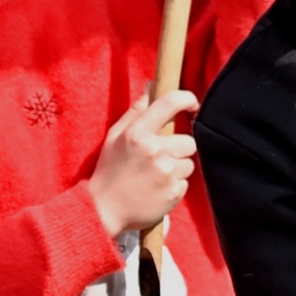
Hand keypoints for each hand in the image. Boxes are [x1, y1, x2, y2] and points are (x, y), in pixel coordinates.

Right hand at [88, 88, 198, 238]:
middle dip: (178, 148)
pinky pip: (185, 182)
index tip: (192, 103)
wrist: (104, 210)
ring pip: (189, 163)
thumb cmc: (109, 170)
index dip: (187, 99)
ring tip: (156, 176)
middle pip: (188, 140)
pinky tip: (157, 189)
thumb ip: (136, 111)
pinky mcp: (173, 192)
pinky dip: (174, 185)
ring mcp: (166, 173)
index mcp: (137, 133)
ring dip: (177, 168)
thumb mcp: (115, 136)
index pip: (170, 103)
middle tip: (161, 157)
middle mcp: (154, 150)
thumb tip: (152, 86)